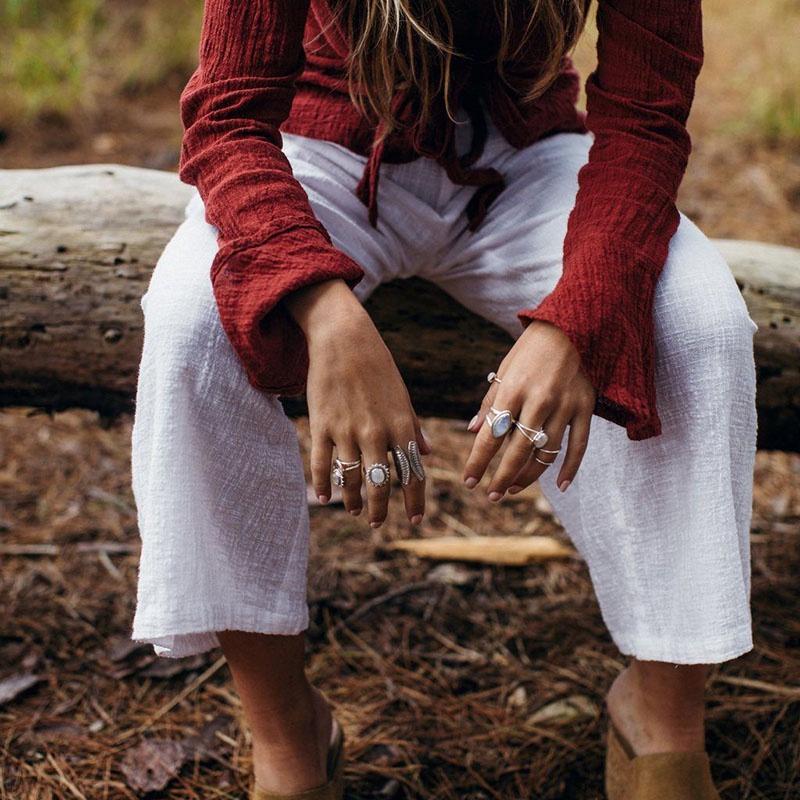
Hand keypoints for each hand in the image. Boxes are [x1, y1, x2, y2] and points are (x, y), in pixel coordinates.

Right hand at [285, 280, 428, 526]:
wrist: (344, 339)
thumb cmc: (377, 366)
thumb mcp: (402, 396)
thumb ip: (414, 427)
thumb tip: (427, 453)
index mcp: (402, 425)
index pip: (413, 473)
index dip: (415, 500)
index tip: (416, 519)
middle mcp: (376, 433)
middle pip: (380, 484)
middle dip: (381, 509)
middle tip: (379, 523)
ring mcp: (347, 431)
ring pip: (351, 479)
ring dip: (353, 501)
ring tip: (355, 511)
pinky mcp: (321, 425)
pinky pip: (321, 464)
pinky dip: (323, 484)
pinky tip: (326, 498)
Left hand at [463, 320, 595, 498]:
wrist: (572, 327)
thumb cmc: (530, 351)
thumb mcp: (504, 370)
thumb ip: (490, 402)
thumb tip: (473, 431)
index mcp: (513, 388)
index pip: (491, 434)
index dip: (478, 461)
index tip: (469, 481)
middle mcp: (539, 399)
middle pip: (518, 450)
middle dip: (502, 476)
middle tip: (492, 495)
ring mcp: (565, 405)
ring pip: (546, 453)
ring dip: (529, 476)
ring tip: (513, 488)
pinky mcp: (586, 407)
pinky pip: (578, 446)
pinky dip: (570, 468)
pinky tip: (561, 485)